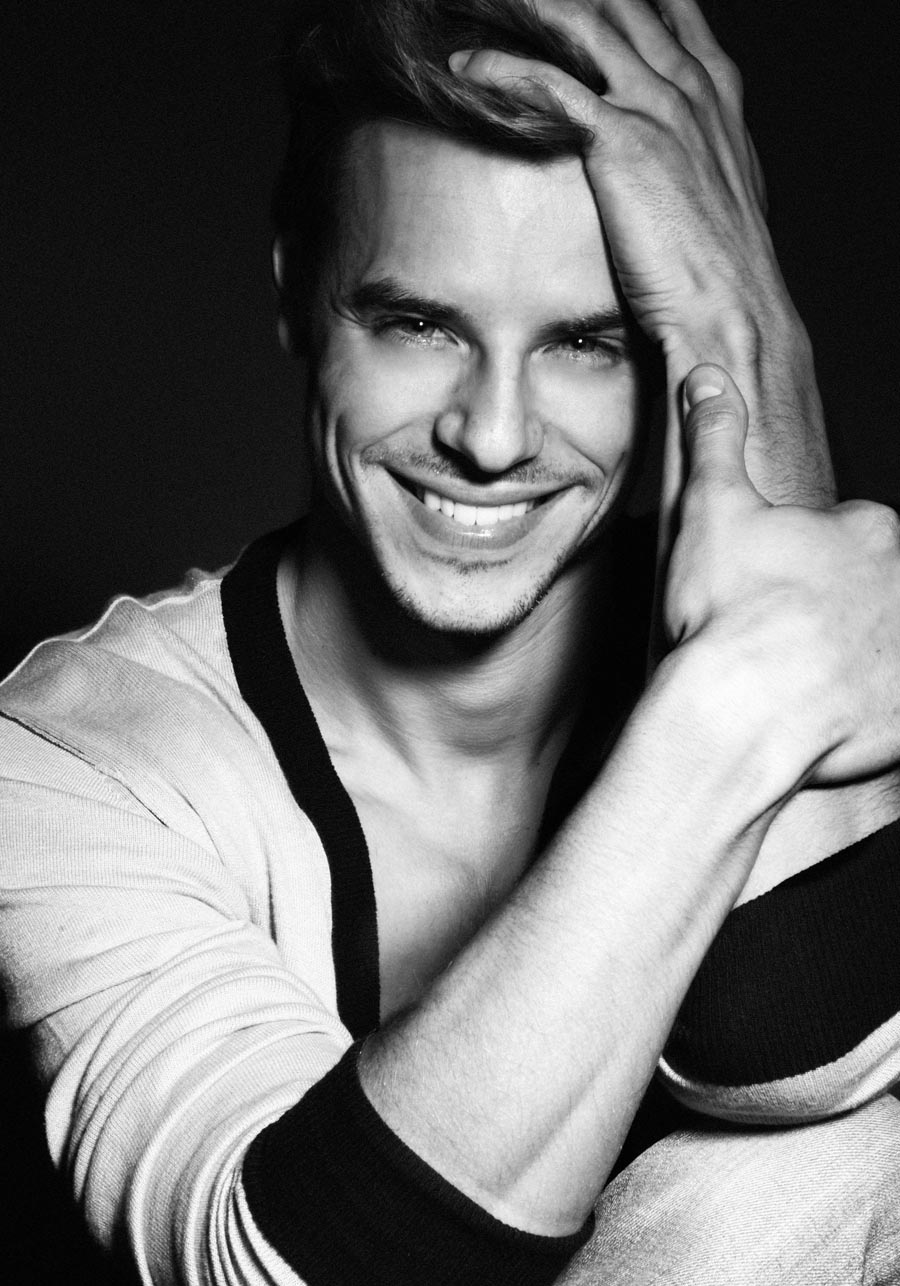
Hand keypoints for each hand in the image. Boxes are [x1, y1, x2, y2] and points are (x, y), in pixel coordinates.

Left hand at [448, 0, 834, 526]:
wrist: (732, 312)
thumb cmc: (719, 271)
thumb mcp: (716, 199)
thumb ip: (690, 160)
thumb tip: (664, 167)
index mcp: (712, 93)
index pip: (670, 13)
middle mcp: (686, 86)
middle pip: (621, 2)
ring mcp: (657, 106)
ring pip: (584, 22)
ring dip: (527, 4)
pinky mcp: (622, 141)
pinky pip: (550, 86)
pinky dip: (502, 71)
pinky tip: (464, 67)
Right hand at [665, 364, 899, 789]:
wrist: (744, 714)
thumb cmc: (729, 610)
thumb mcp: (711, 508)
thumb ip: (715, 440)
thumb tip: (708, 380)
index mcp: (869, 531)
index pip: (843, 535)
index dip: (795, 561)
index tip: (760, 587)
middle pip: (868, 591)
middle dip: (827, 608)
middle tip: (772, 634)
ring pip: (877, 646)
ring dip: (846, 656)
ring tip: (789, 679)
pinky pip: (885, 706)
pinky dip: (860, 710)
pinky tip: (815, 716)